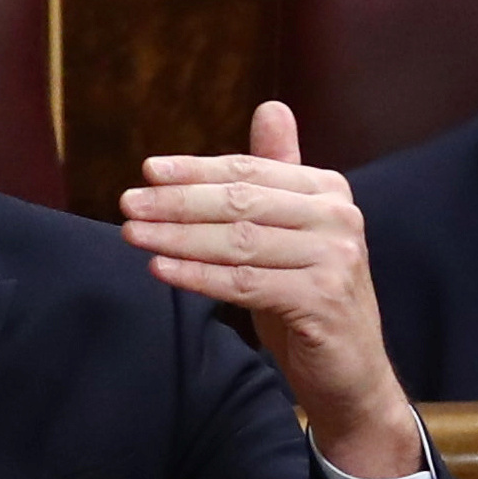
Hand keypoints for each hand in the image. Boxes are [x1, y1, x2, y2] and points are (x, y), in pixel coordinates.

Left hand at [123, 101, 422, 477]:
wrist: (349, 371)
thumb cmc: (309, 295)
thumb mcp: (292, 231)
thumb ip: (279, 173)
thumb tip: (270, 107)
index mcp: (330, 191)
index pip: (250, 171)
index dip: (196, 170)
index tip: (149, 171)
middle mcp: (338, 218)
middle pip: (242, 202)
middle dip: (178, 202)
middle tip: (128, 202)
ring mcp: (334, 260)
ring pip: (238, 242)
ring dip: (178, 237)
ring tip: (133, 234)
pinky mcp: (321, 300)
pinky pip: (244, 283)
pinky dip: (197, 275)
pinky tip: (161, 267)